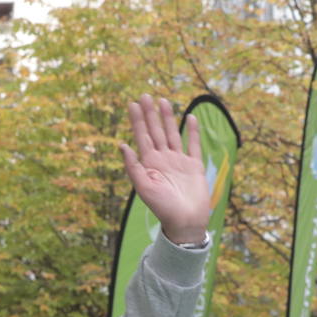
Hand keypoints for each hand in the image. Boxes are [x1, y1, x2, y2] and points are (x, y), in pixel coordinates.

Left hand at [119, 94, 210, 244]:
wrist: (185, 221)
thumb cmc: (162, 208)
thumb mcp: (143, 188)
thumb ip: (133, 166)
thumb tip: (122, 145)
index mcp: (149, 164)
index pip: (141, 137)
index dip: (137, 120)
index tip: (132, 104)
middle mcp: (163, 160)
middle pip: (155, 132)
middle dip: (150, 114)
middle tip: (145, 95)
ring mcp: (179, 161)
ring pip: (172, 134)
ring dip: (167, 118)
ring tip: (162, 101)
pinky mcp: (194, 165)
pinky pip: (193, 144)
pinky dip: (192, 131)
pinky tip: (190, 117)